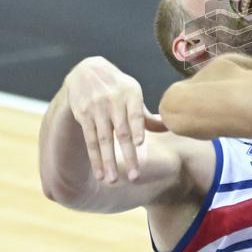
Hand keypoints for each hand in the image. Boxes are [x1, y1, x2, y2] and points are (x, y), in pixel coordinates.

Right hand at [64, 57, 165, 183]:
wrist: (87, 70)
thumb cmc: (118, 87)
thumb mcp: (133, 94)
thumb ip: (146, 115)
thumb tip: (169, 128)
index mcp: (131, 94)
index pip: (135, 114)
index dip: (137, 128)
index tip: (140, 143)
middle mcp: (113, 101)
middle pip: (121, 132)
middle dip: (128, 155)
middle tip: (135, 177)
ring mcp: (97, 108)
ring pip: (103, 139)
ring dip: (107, 161)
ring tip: (112, 181)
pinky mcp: (83, 115)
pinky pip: (90, 140)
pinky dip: (94, 158)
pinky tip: (99, 173)